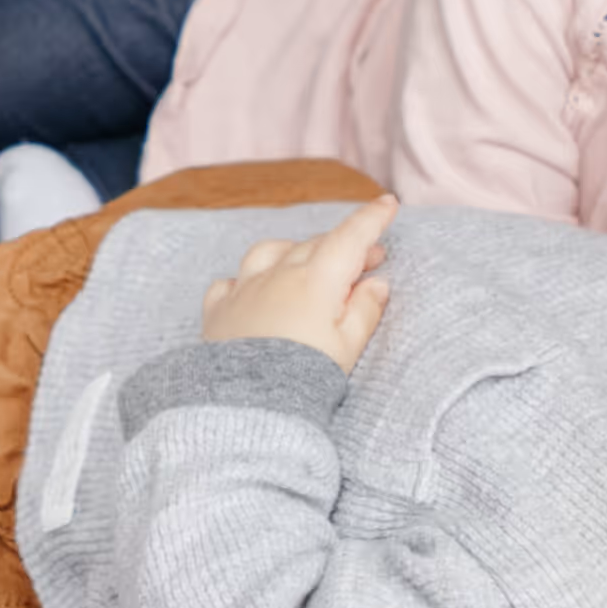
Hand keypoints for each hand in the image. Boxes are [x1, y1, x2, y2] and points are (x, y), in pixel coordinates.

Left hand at [197, 195, 396, 365]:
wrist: (245, 405)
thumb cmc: (303, 378)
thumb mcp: (346, 348)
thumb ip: (364, 311)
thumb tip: (377, 284)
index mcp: (315, 280)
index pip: (350, 238)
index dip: (371, 219)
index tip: (388, 203)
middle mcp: (277, 275)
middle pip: (315, 246)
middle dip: (344, 246)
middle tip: (369, 260)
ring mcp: (244, 290)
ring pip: (270, 253)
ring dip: (294, 252)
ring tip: (309, 265)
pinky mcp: (218, 311)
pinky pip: (231, 282)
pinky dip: (247, 280)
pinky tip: (254, 290)